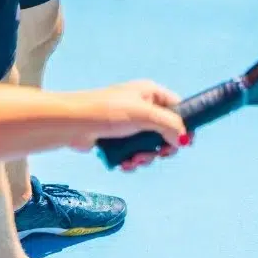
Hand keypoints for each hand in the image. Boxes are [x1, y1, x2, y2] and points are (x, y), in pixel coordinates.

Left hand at [68, 80, 189, 170]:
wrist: (71, 124)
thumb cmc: (106, 112)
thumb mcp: (144, 115)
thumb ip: (169, 126)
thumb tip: (184, 140)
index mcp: (150, 93)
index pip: (178, 108)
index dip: (184, 125)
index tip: (186, 143)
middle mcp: (141, 107)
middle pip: (165, 131)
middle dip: (161, 147)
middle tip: (158, 155)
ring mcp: (129, 124)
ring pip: (149, 146)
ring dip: (145, 157)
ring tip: (133, 160)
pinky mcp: (116, 139)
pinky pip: (133, 153)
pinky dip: (131, 161)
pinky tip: (124, 164)